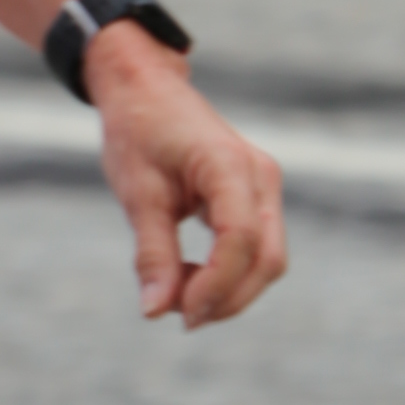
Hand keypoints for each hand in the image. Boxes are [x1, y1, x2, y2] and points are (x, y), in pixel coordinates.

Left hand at [87, 34, 286, 328]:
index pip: (241, 241)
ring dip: (229, 289)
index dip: (216, 286)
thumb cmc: (137, 132)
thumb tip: (156, 313)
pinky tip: (189, 278)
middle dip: (228, 297)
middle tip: (180, 317)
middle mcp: (259, 176)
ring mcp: (263, 185)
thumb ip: (153, 254)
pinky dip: (228, 271)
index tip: (180, 315)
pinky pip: (256, 245)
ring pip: (267, 258)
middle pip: (267, 259)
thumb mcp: (138, 194)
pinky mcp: (255, 194)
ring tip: (178, 296)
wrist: (144, 88)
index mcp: (229, 166)